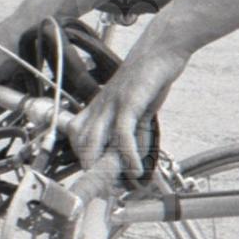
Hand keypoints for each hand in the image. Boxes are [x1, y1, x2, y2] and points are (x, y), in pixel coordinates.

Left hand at [67, 34, 189, 180]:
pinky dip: (128, 155)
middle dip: (89, 171)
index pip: (76, 136)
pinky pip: (122, 133)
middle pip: (80, 142)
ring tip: (116, 185)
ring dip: (104, 168)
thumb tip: (135, 162)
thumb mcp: (137, 110)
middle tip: (106, 191)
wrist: (161, 48)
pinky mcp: (129, 101)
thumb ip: (134, 134)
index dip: (82, 159)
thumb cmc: (148, 79)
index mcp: (97, 107)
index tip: (92, 182)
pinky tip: (137, 169)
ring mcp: (111, 103)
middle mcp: (99, 106)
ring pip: (94, 140)